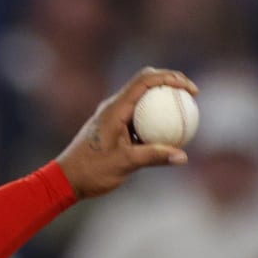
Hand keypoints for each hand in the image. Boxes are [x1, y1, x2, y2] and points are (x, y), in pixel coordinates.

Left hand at [56, 67, 197, 198]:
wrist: (65, 180)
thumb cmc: (90, 171)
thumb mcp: (124, 164)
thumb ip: (154, 157)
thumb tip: (183, 156)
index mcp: (114, 109)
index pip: (145, 81)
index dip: (170, 78)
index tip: (190, 89)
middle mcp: (113, 107)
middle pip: (145, 83)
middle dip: (170, 83)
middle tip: (191, 95)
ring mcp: (112, 116)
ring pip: (143, 100)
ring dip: (163, 100)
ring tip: (186, 111)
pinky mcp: (113, 127)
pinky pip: (138, 116)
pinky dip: (154, 118)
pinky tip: (169, 132)